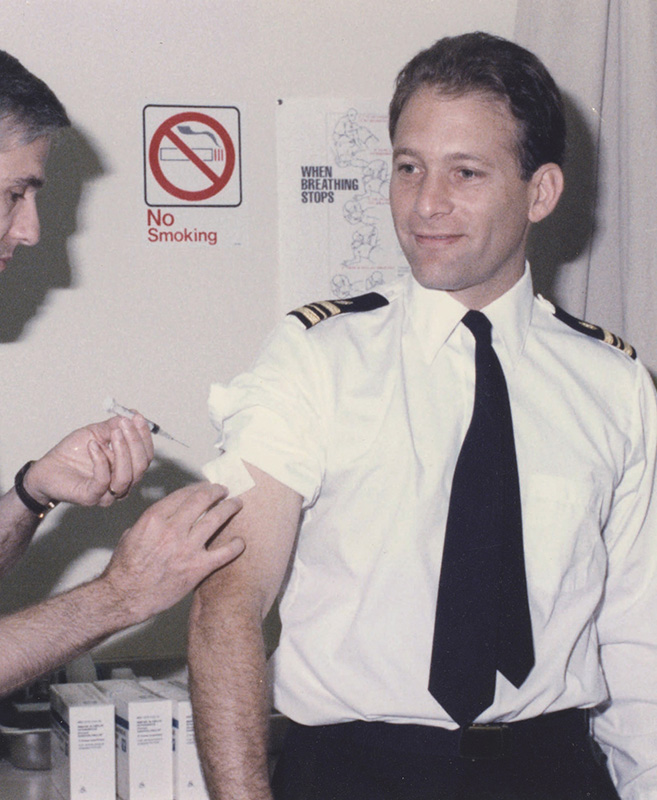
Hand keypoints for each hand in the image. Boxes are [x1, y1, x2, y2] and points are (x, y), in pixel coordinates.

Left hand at [23, 415, 153, 507]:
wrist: (47, 468)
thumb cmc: (72, 452)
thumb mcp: (96, 432)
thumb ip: (115, 425)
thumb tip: (131, 413)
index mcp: (127, 468)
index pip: (146, 455)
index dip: (144, 436)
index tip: (137, 417)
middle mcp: (122, 483)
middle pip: (141, 466)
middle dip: (135, 442)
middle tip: (125, 424)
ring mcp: (108, 493)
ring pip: (127, 476)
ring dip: (122, 451)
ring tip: (113, 432)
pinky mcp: (92, 497)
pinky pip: (103, 481)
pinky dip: (100, 460)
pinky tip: (92, 445)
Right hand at [100, 482, 243, 621]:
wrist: (125, 596)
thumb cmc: (125, 568)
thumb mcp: (131, 534)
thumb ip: (150, 522)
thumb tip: (164, 516)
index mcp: (154, 518)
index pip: (184, 494)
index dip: (198, 488)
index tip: (205, 487)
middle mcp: (172, 529)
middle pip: (202, 500)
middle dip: (216, 492)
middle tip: (224, 491)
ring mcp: (187, 548)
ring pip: (216, 519)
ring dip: (229, 508)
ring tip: (236, 504)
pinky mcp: (197, 568)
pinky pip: (224, 553)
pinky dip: (235, 546)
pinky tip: (240, 542)